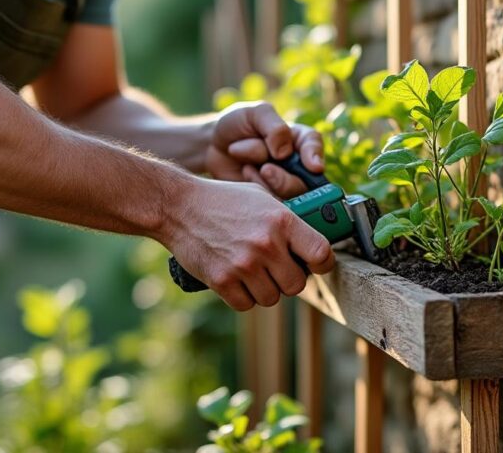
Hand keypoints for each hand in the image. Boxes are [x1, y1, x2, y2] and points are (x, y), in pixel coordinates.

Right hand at [162, 178, 335, 310]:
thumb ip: (286, 219)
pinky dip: (243, 296)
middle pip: (297, 284)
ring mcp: (244, 265)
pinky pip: (247, 305)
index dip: (323, 264)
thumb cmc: (224, 199)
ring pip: (272, 298)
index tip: (316, 264)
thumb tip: (310, 241)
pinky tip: (236, 279)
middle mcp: (266, 244)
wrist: (179, 207)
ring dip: (266, 289)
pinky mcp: (222, 281)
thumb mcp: (261, 197)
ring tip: (253, 271)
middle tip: (277, 268)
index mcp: (282, 221)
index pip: (321, 254)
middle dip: (289, 279)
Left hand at [206, 102, 323, 198]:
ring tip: (247, 166)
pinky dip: (255, 186)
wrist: (211, 145)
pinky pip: (270, 202)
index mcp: (299, 139)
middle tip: (265, 169)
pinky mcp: (268, 198)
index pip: (314, 145)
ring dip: (265, 180)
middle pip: (305, 181)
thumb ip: (274, 127)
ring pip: (287, 194)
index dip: (315, 156)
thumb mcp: (255, 114)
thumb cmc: (237, 124)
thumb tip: (285, 152)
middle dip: (285, 178)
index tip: (314, 166)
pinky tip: (244, 173)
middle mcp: (296, 164)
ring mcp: (282, 183)